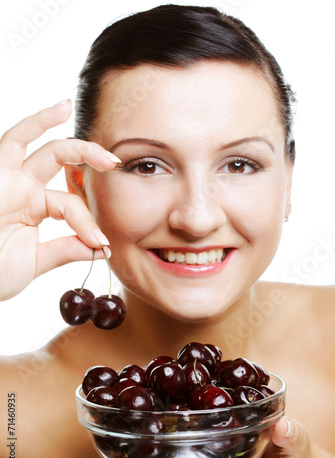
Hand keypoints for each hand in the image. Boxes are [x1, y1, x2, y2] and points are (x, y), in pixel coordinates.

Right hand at [0, 100, 119, 300]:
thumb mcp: (36, 261)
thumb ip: (66, 250)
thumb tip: (100, 249)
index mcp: (33, 207)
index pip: (69, 204)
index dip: (87, 222)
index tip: (102, 243)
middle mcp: (22, 188)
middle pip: (58, 159)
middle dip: (87, 154)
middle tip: (114, 160)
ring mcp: (9, 180)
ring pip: (37, 144)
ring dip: (55, 124)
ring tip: (72, 108)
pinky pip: (13, 141)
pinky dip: (34, 125)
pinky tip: (59, 110)